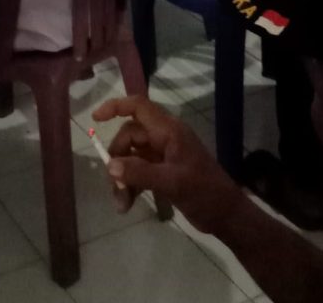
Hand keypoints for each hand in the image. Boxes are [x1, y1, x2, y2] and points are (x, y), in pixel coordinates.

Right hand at [92, 96, 243, 234]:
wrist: (226, 215)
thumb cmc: (204, 191)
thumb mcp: (172, 182)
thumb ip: (140, 172)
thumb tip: (110, 166)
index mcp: (169, 130)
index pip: (139, 106)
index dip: (116, 107)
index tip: (95, 118)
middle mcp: (164, 138)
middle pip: (130, 136)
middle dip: (117, 160)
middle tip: (114, 186)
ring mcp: (164, 155)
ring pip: (132, 156)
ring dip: (123, 178)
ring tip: (121, 205)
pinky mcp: (164, 172)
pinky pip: (139, 171)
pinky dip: (131, 185)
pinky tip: (128, 205)